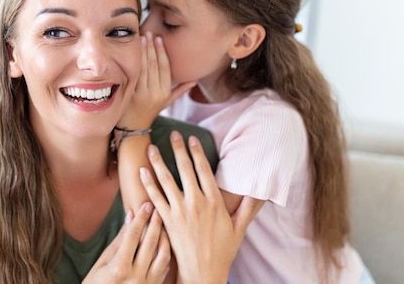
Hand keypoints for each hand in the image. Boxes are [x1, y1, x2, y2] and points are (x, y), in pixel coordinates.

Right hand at [84, 202, 170, 283]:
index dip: (140, 218)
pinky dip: (166, 253)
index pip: (133, 236)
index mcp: (119, 269)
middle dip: (155, 222)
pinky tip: (166, 242)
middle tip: (157, 208)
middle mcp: (135, 277)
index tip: (145, 204)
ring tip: (164, 223)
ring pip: (163, 256)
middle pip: (151, 243)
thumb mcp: (101, 264)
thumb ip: (118, 242)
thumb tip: (129, 218)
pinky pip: (165, 268)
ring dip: (165, 237)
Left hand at [118, 32, 194, 128]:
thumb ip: (179, 91)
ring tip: (142, 37)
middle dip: (152, 48)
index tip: (159, 39)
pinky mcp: (131, 94)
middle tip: (150, 33)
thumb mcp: (167, 103)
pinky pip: (134, 74)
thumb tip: (194, 81)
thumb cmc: (150, 112)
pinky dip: (134, 61)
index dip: (162, 52)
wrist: (133, 127)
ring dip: (143, 51)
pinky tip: (132, 50)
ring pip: (144, 68)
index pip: (165, 68)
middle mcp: (155, 93)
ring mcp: (142, 94)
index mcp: (165, 93)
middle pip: (154, 65)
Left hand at [139, 132, 256, 283]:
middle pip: (185, 170)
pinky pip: (155, 198)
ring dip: (158, 162)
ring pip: (167, 180)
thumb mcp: (239, 228)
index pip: (204, 170)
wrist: (204, 273)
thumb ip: (248, 208)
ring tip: (152, 147)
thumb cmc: (223, 252)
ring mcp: (180, 211)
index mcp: (214, 202)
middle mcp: (196, 203)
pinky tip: (141, 171)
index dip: (197, 153)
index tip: (192, 139)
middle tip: (173, 134)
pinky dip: (147, 184)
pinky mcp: (167, 221)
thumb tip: (261, 192)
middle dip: (178, 149)